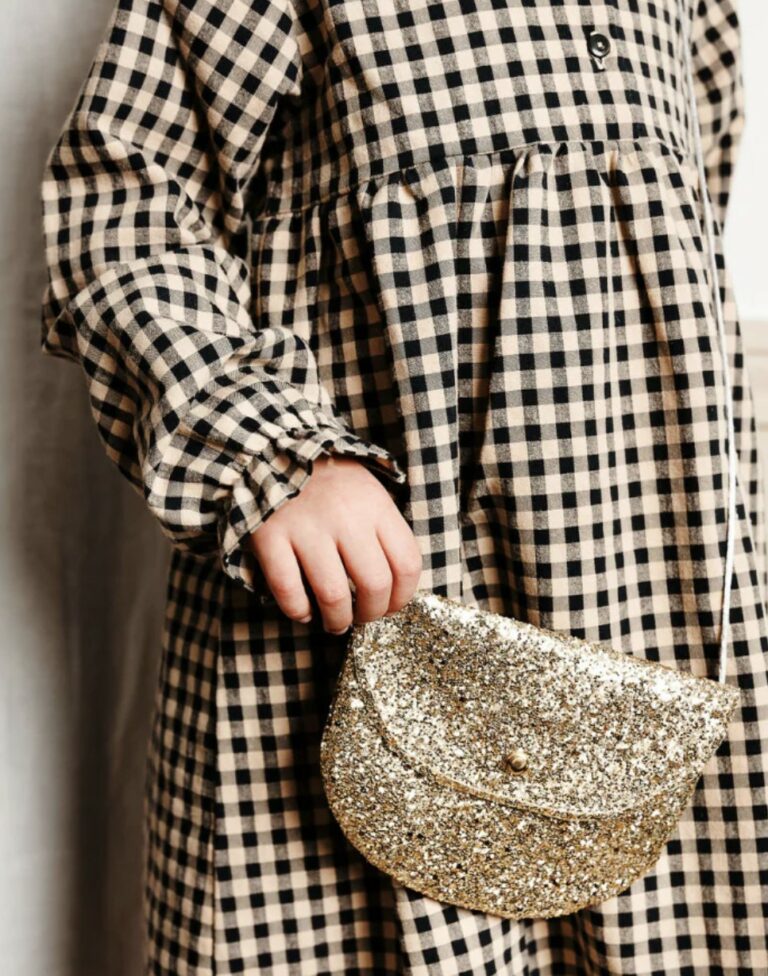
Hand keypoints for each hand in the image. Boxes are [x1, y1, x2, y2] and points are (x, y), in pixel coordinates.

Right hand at [248, 454, 422, 633]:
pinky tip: (303, 611)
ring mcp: (306, 527)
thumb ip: (384, 531)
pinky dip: (298, 610)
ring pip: (332, 594)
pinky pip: (288, 589)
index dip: (403, 597)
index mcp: (376, 506)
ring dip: (336, 620)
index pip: (407, 564)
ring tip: (335, 622)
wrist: (275, 448)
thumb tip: (395, 586)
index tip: (391, 606)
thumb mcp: (370, 493)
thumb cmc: (331, 481)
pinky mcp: (270, 536)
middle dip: (371, 614)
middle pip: (374, 585)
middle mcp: (346, 517)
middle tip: (361, 618)